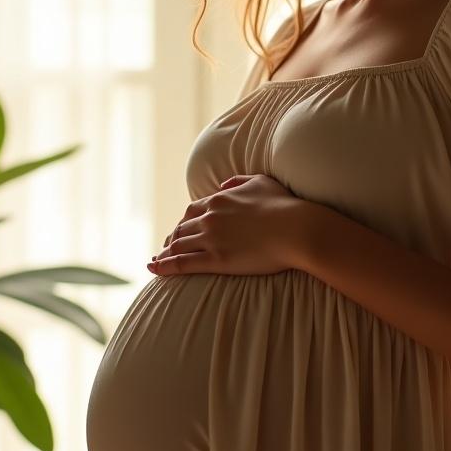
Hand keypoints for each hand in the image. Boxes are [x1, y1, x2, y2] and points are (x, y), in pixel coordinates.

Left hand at [148, 173, 306, 276]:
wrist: (296, 229)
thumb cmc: (285, 205)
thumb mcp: (261, 182)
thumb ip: (239, 181)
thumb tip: (223, 184)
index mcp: (220, 199)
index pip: (193, 210)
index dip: (184, 221)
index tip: (181, 229)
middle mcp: (210, 217)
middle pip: (181, 227)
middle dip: (172, 237)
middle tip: (166, 246)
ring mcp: (211, 238)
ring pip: (178, 244)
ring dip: (165, 252)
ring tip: (157, 260)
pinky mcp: (215, 260)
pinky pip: (182, 262)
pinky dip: (164, 266)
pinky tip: (154, 269)